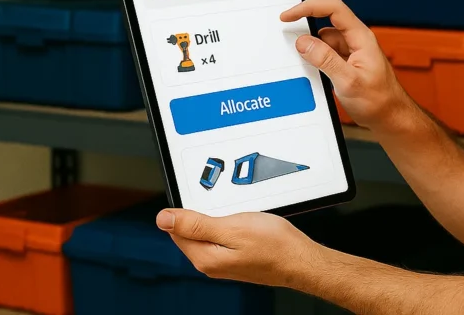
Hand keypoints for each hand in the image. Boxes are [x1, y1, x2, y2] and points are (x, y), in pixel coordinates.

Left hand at [156, 208, 317, 287]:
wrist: (300, 259)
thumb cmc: (274, 245)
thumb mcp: (231, 227)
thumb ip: (195, 224)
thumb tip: (163, 219)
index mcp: (204, 257)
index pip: (175, 230)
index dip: (185, 209)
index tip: (201, 199)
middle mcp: (210, 264)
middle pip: (190, 232)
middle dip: (201, 214)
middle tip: (225, 206)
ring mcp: (223, 263)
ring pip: (206, 234)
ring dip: (216, 219)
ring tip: (237, 214)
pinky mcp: (234, 259)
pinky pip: (221, 238)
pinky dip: (228, 226)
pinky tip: (243, 222)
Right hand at [280, 0, 411, 129]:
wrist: (390, 118)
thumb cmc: (379, 101)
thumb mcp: (348, 81)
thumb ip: (325, 60)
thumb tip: (304, 42)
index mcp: (361, 37)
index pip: (333, 8)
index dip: (309, 7)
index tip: (290, 15)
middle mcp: (356, 40)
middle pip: (326, 22)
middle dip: (307, 28)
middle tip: (290, 38)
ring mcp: (351, 51)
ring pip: (324, 40)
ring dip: (312, 48)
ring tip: (306, 65)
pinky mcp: (347, 63)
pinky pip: (326, 54)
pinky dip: (316, 59)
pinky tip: (314, 72)